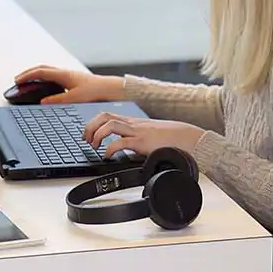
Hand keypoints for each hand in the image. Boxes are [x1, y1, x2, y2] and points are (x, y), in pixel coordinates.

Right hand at [14, 65, 124, 103]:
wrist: (111, 89)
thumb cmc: (96, 91)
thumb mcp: (74, 98)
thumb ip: (57, 100)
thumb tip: (42, 102)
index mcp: (64, 75)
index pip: (40, 72)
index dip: (27, 76)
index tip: (17, 80)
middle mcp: (65, 73)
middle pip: (42, 70)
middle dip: (29, 74)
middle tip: (18, 80)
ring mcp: (69, 76)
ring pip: (48, 72)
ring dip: (37, 76)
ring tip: (29, 82)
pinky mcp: (73, 81)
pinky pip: (54, 77)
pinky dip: (46, 80)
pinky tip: (46, 88)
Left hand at [83, 112, 205, 158]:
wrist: (187, 138)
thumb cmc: (170, 139)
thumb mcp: (149, 138)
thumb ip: (136, 141)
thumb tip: (125, 154)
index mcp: (133, 123)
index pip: (108, 115)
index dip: (93, 123)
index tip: (87, 134)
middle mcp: (133, 124)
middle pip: (105, 116)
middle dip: (90, 126)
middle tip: (86, 139)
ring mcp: (137, 132)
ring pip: (110, 124)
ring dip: (97, 135)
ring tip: (94, 146)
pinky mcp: (142, 142)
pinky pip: (121, 142)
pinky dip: (110, 149)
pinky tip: (108, 156)